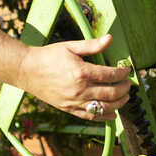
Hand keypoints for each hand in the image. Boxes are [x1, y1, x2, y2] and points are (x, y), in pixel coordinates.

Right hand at [17, 34, 131, 119]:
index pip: (110, 75)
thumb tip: (109, 39)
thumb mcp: (70, 47)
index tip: (127, 70)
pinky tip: (112, 114)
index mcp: (81, 72)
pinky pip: (90, 116)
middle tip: (128, 84)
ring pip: (104, 107)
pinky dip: (104, 116)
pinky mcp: (68, 109)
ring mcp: (74, 101)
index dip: (122, 73)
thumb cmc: (48, 56)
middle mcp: (79, 89)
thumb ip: (92, 45)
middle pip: (111, 93)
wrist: (27, 70)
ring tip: (124, 98)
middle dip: (124, 89)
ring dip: (119, 104)